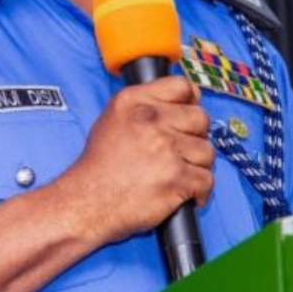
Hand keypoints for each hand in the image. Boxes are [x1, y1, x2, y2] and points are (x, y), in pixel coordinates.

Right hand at [58, 75, 213, 243]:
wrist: (85, 204)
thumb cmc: (98, 167)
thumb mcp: (112, 119)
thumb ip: (144, 105)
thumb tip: (184, 101)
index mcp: (134, 101)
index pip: (182, 86)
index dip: (190, 102)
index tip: (188, 116)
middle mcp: (150, 120)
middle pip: (200, 118)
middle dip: (195, 136)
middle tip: (182, 151)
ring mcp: (165, 148)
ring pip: (206, 151)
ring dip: (197, 166)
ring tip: (179, 175)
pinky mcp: (176, 178)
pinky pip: (206, 180)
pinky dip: (200, 192)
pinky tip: (186, 194)